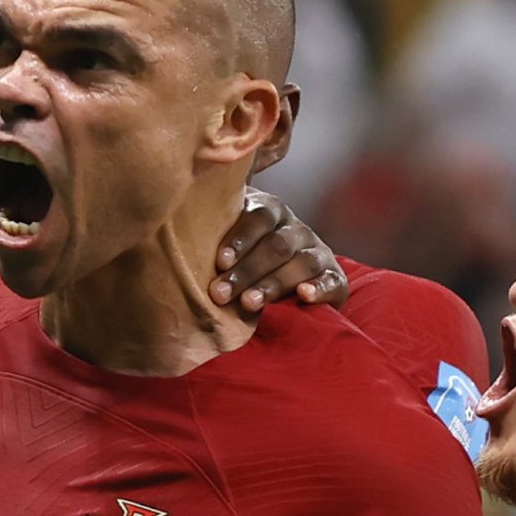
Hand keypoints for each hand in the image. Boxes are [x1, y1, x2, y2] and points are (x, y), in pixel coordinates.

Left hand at [211, 188, 347, 310]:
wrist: (284, 275)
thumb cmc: (241, 257)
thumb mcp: (227, 237)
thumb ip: (211, 227)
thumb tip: (180, 222)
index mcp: (270, 212)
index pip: (258, 218)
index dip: (240, 239)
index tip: (220, 262)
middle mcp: (296, 229)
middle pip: (277, 245)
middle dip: (248, 271)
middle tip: (221, 294)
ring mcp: (318, 252)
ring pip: (301, 264)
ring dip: (274, 284)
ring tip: (249, 303)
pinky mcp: (335, 277)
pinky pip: (332, 281)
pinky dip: (320, 289)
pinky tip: (303, 296)